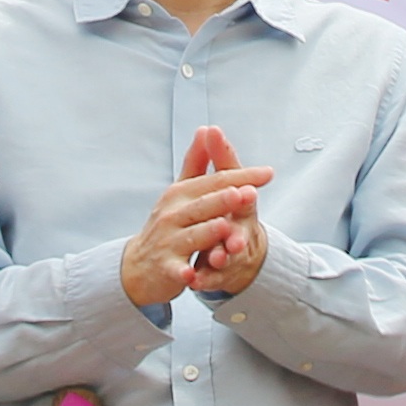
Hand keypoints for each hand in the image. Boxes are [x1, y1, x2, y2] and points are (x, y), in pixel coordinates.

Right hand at [120, 129, 267, 311]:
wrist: (138, 266)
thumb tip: (206, 129)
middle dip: (225, 199)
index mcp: (180, 194)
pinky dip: (183, 273)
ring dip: (208, 232)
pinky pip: (177, 270)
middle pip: (204, 205)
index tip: (267, 174)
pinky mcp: (166, 269)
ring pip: (192, 236)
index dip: (241, 177)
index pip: (215, 182)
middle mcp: (173, 215)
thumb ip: (196, 163)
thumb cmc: (166, 226)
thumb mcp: (179, 192)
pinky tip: (192, 275)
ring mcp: (168, 242)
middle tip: (247, 193)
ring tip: (224, 226)